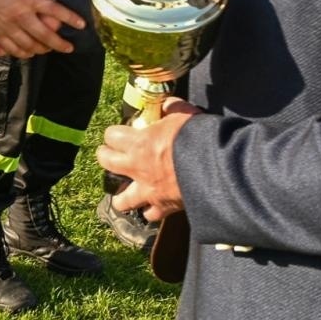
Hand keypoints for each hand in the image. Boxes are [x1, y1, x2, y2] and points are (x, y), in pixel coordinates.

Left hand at [96, 97, 199, 221]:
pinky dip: (150, 211)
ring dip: (121, 196)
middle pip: (107, 163)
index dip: (113, 133)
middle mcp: (138, 168)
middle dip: (105, 157)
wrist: (215, 168)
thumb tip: (168, 105)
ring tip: (124, 192)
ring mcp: (148, 191)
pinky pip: (150, 215)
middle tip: (108, 155)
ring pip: (122, 200)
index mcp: (139, 143)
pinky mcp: (164, 207)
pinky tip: (152, 206)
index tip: (117, 133)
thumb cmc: (198, 138)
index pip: (111, 136)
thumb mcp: (183, 113)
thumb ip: (171, 108)